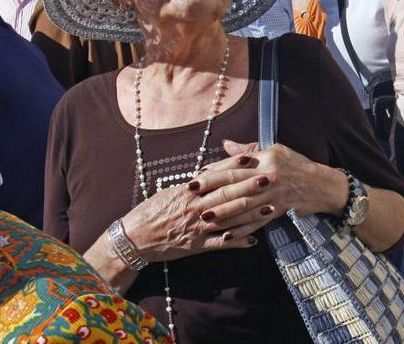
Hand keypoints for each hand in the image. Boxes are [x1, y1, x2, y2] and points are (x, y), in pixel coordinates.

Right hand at [120, 154, 267, 262]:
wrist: (134, 238)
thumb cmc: (152, 212)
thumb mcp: (171, 192)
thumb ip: (194, 184)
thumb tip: (213, 172)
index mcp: (188, 191)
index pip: (214, 174)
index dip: (233, 165)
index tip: (251, 156)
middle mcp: (194, 207)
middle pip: (225, 194)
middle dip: (248, 186)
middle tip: (268, 178)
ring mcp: (196, 227)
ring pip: (228, 219)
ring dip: (250, 214)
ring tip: (270, 208)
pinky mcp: (196, 246)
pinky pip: (220, 244)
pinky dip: (237, 242)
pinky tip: (253, 240)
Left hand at [203, 142, 348, 220]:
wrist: (323, 185)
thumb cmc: (297, 165)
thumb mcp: (276, 150)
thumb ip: (249, 149)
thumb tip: (225, 144)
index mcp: (266, 160)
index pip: (234, 166)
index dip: (214, 173)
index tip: (196, 178)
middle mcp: (268, 177)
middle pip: (236, 186)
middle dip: (212, 193)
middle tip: (192, 198)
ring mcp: (274, 196)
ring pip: (244, 206)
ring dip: (223, 213)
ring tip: (205, 218)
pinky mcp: (279, 211)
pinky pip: (257, 222)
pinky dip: (242, 230)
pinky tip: (227, 235)